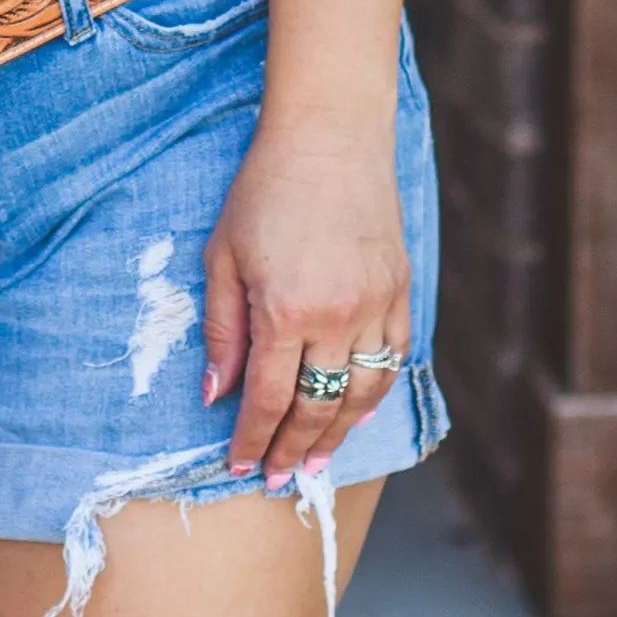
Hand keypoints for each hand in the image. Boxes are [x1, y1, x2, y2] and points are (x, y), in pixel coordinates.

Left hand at [202, 114, 411, 480]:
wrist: (330, 137)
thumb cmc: (264, 191)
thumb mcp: (223, 257)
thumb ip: (223, 331)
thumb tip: (215, 395)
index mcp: (285, 310)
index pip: (266, 398)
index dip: (252, 439)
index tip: (241, 465)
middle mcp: (337, 317)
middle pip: (314, 407)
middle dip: (291, 449)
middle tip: (277, 478)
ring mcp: (376, 306)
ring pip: (359, 394)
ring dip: (336, 435)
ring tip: (315, 462)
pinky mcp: (401, 291)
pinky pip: (391, 360)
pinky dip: (373, 395)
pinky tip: (354, 414)